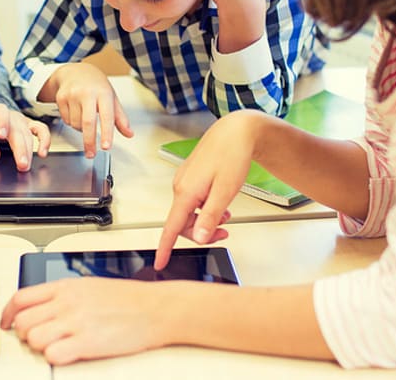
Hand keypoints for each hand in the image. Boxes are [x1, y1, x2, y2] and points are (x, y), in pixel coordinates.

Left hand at [0, 104, 50, 170]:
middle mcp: (11, 116)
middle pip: (18, 130)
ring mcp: (22, 121)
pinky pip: (41, 130)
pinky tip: (42, 153)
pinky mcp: (29, 126)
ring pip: (29, 134)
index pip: (0, 112)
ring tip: (26, 165)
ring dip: (29, 151)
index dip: (2, 122)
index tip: (1, 135)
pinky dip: (45, 140)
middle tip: (21, 164)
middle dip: (20, 148)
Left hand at [0, 278, 171, 364]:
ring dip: (40, 346)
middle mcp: (67, 303)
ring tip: (56, 345)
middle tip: (38, 338)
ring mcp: (76, 323)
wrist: (157, 308)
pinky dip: (55, 357)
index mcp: (65, 287)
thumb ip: (62, 295)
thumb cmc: (128, 299)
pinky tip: (67, 353)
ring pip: (33, 339)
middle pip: (23, 321)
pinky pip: (53, 355)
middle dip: (25, 334)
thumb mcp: (89, 286)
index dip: (7, 314)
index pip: (21, 298)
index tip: (7, 323)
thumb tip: (41, 306)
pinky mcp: (87, 343)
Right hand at [46, 63, 133, 156]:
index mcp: (103, 93)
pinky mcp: (61, 98)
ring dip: (81, 130)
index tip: (106, 146)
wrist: (75, 72)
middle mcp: (87, 92)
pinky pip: (66, 120)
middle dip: (89, 141)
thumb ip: (120, 118)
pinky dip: (72, 122)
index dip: (107, 133)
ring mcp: (72, 95)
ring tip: (85, 119)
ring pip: (76, 124)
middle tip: (91, 154)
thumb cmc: (96, 86)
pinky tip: (76, 112)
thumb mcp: (112, 98)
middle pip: (87, 123)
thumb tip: (129, 134)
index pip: (107, 115)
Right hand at [155, 110, 267, 269]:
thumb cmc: (231, 154)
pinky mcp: (190, 177)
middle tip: (224, 233)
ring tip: (226, 214)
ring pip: (189, 213)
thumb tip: (200, 237)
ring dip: (206, 220)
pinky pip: (193, 201)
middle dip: (202, 232)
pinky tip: (219, 202)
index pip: (171, 227)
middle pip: (183, 223)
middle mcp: (180, 186)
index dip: (165, 248)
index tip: (160, 263)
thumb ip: (210, 216)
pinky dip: (205, 208)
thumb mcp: (225, 191)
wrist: (235, 131)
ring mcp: (184, 181)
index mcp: (186, 191)